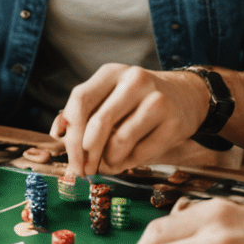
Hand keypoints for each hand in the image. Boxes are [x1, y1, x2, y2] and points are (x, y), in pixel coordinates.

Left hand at [56, 64, 210, 177]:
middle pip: (98, 123)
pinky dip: (127, 164)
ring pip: (119, 141)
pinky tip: (124, 163)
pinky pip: (141, 153)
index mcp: (112, 72)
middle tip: (83, 171)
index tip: (69, 157)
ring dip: (107, 162)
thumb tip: (57, 133)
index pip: (80, 100)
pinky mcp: (174, 123)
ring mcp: (157, 100)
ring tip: (106, 166)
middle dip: (86, 154)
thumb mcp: (109, 95)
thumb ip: (81, 111)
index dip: (71, 134)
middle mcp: (134, 80)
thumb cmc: (137, 99)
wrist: (186, 95)